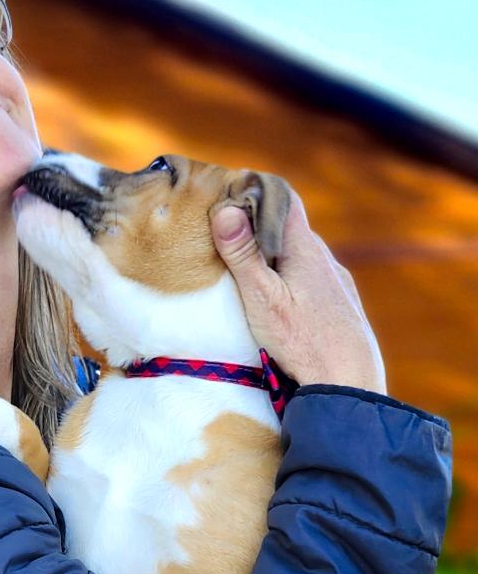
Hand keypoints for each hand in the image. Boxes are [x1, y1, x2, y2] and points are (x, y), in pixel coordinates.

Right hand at [210, 192, 385, 393]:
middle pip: (290, 229)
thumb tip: (225, 210)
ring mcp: (337, 283)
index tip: (227, 196)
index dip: (256, 191)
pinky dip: (292, 281)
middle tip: (225, 238)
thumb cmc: (304, 341)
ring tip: (247, 274)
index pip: (283, 198)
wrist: (349, 382)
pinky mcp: (342, 306)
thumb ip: (243, 256)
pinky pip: (312, 282)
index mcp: (305, 248)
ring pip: (302, 258)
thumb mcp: (263, 299)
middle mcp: (325, 259)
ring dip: (276, 259)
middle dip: (259, 228)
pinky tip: (281, 303)